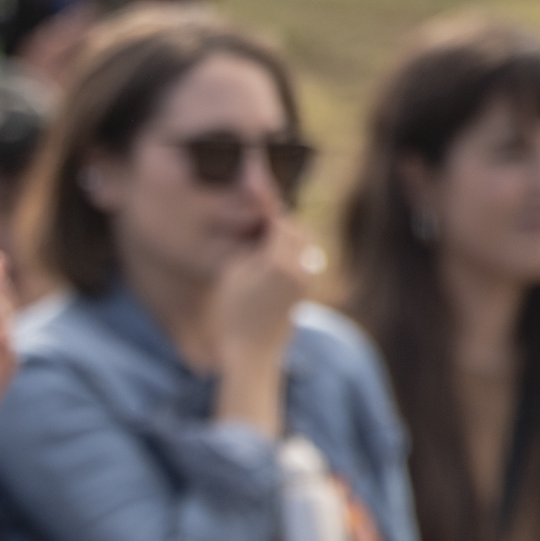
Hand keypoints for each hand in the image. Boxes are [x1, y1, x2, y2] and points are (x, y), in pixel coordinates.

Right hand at [212, 216, 317, 370]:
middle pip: (297, 230)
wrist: (252, 356)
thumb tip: (260, 226)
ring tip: (265, 235)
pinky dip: (292, 251)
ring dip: (288, 236)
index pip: (279, 220)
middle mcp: (301, 268)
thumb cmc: (233, 316)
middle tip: (259, 214)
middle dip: (280, 221)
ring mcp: (307, 280)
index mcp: (279, 262)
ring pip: (305, 244)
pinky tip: (272, 255)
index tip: (258, 184)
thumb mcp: (231, 274)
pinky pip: (305, 259)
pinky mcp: (306, 290)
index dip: (267, 202)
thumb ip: (249, 245)